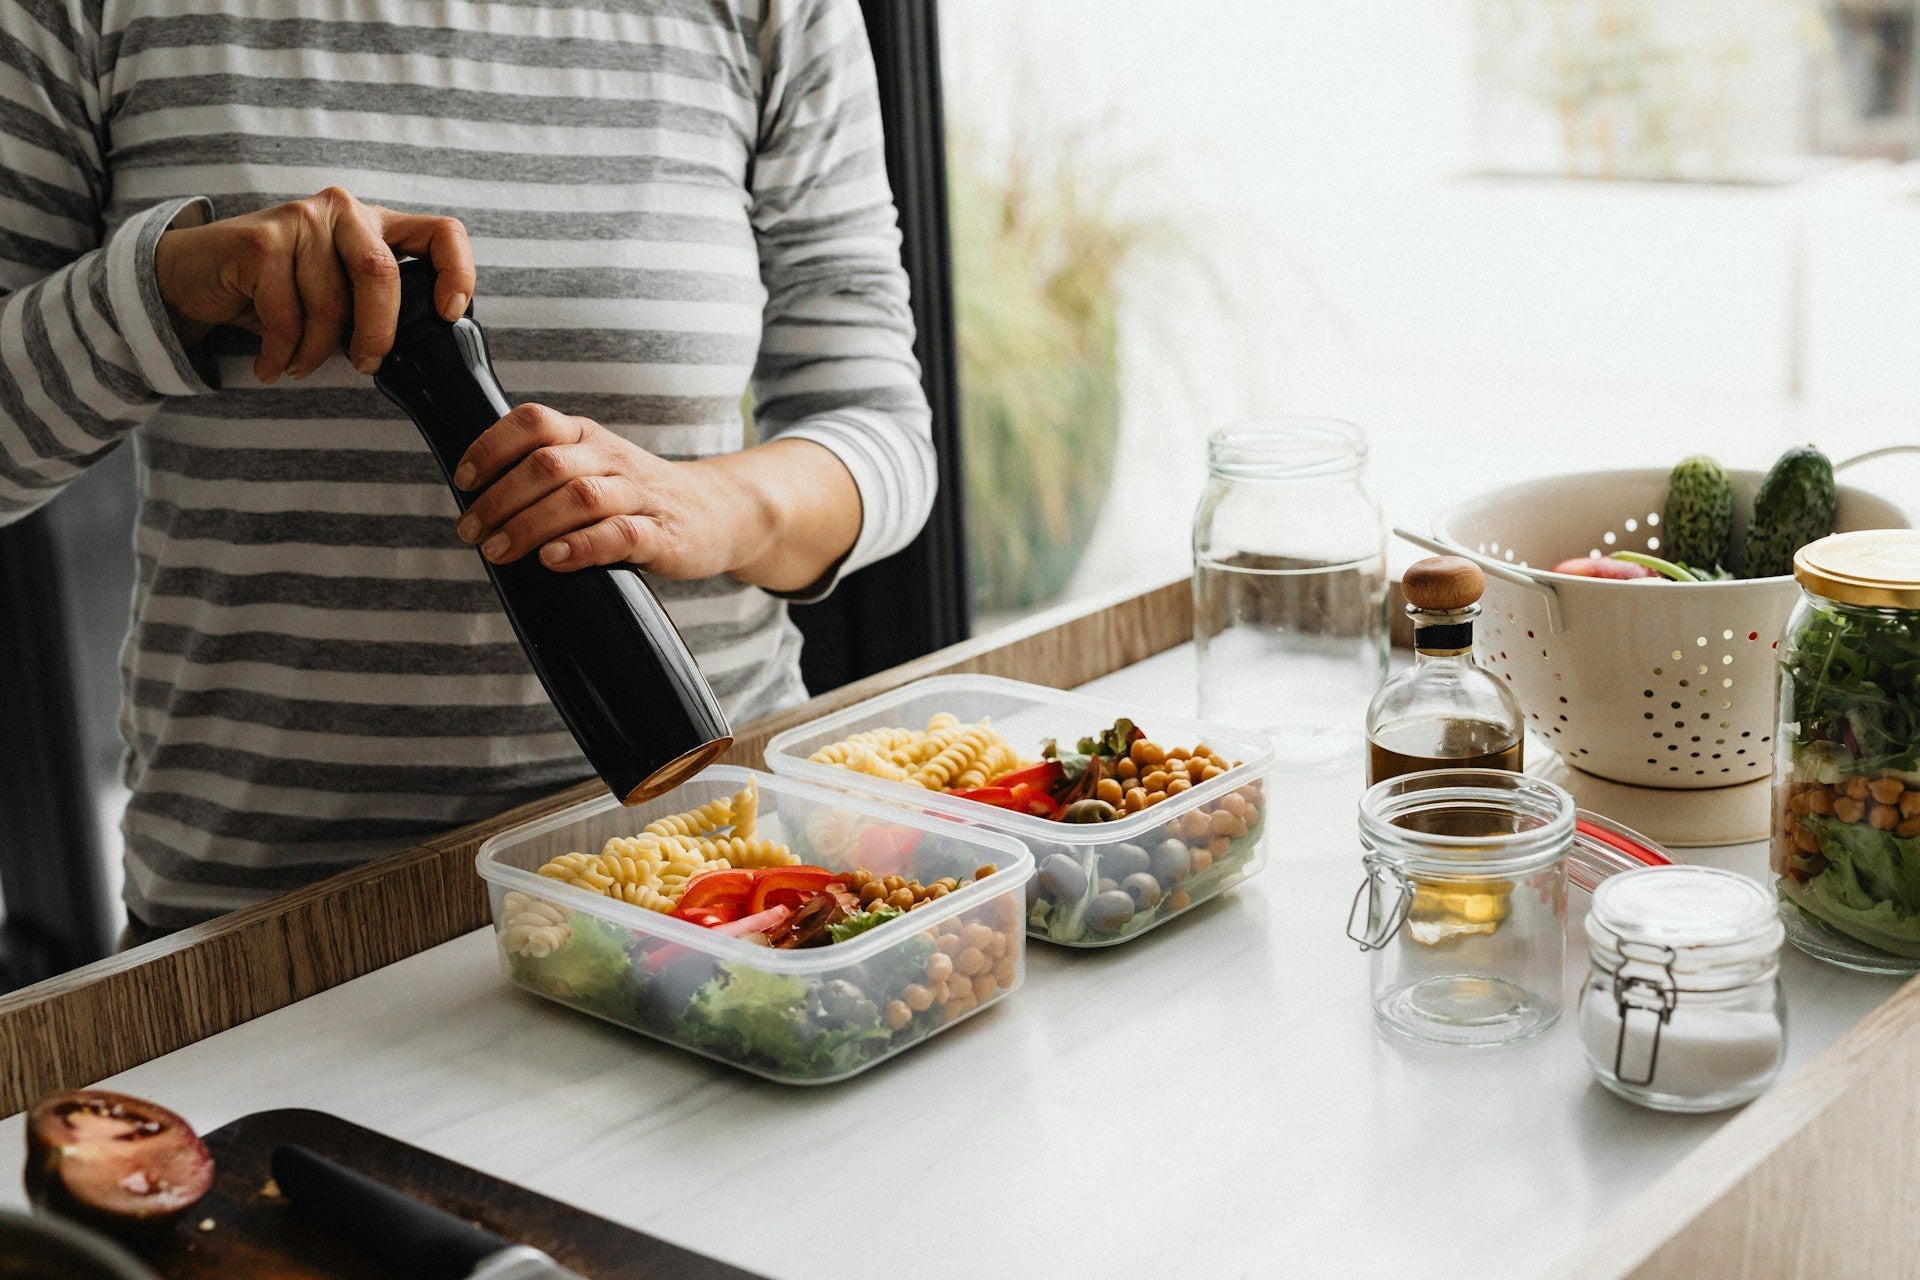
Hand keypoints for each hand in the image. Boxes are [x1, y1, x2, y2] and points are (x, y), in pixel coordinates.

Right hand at [152, 187, 473, 383]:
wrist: (196, 276)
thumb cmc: (279, 291)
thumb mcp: (340, 294)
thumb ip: (377, 306)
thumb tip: (416, 350)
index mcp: (376, 224)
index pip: (441, 232)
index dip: (458, 271)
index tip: (448, 313)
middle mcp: (343, 210)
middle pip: (381, 274)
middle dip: (377, 334)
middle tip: (365, 365)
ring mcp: (301, 219)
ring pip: (330, 304)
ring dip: (316, 352)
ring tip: (299, 364)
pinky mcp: (260, 240)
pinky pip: (287, 316)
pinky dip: (282, 353)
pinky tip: (272, 364)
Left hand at [452, 404, 765, 579]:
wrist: (717, 512)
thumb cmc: (638, 496)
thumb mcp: (593, 467)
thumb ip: (545, 474)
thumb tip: (476, 503)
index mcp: (588, 437)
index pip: (534, 422)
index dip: (491, 447)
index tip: (464, 481)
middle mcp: (611, 458)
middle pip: (547, 465)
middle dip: (499, 499)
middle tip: (471, 532)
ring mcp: (639, 495)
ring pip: (579, 497)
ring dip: (530, 524)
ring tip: (499, 551)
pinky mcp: (662, 534)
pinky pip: (620, 534)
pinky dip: (581, 546)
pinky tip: (553, 560)